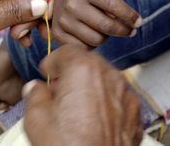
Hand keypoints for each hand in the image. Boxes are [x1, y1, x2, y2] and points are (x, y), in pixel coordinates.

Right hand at [23, 45, 142, 145]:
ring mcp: (126, 94)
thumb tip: (35, 88)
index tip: (48, 72)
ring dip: (90, 86)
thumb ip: (34, 94)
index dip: (53, 61)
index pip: (67, 51)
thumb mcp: (36, 117)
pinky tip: (94, 119)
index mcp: (83, 70)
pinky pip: (118, 98)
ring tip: (77, 107)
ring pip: (104, 79)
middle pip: (88, 63)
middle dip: (72, 73)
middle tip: (59, 90)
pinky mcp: (135, 113)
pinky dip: (106, 102)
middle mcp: (109, 76)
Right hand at [47, 0, 141, 47]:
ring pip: (97, 40)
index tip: (138, 22)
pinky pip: (84, 47)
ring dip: (106, 37)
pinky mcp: (58, 34)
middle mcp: (71, 4)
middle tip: (130, 31)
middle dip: (123, 30)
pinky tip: (92, 34)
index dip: (129, 16)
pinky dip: (92, 44)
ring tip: (105, 29)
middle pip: (106, 26)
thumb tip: (132, 23)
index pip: (113, 5)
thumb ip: (117, 1)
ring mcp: (63, 21)